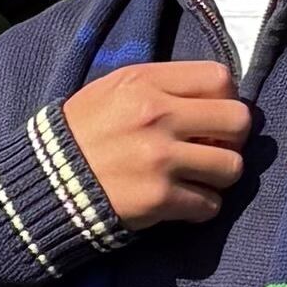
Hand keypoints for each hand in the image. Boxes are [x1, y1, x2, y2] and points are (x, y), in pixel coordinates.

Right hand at [64, 61, 251, 229]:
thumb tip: (210, 100)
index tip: (210, 117)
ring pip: (232, 167)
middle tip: (214, 149)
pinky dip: (203, 207)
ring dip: (221, 176)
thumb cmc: (83, 133)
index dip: (224, 100)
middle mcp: (159, 116)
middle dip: (233, 139)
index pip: (220, 79)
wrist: (48, 181)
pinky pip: (210, 205)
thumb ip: (161, 87)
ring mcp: (162, 159)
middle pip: (238, 121)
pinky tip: (184, 203)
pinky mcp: (160, 199)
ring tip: (200, 178)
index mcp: (147, 82)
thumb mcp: (114, 90)